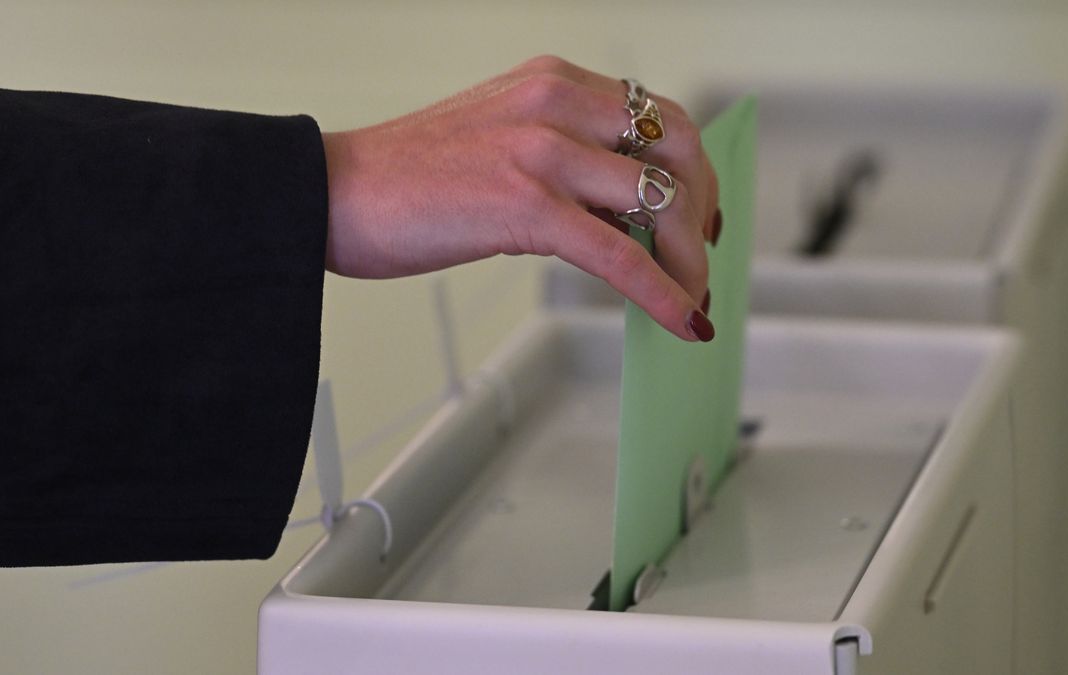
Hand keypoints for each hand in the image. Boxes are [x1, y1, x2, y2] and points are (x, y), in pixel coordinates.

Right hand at [321, 55, 719, 340]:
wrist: (332, 193)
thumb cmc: (406, 175)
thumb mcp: (499, 139)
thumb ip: (562, 159)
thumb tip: (619, 213)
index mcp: (552, 82)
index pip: (656, 113)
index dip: (692, 166)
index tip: (698, 210)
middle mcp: (556, 102)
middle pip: (677, 147)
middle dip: (701, 208)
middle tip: (698, 255)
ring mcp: (543, 151)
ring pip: (661, 201)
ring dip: (687, 258)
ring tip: (687, 295)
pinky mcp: (526, 205)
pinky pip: (621, 255)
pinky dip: (662, 291)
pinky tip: (679, 318)